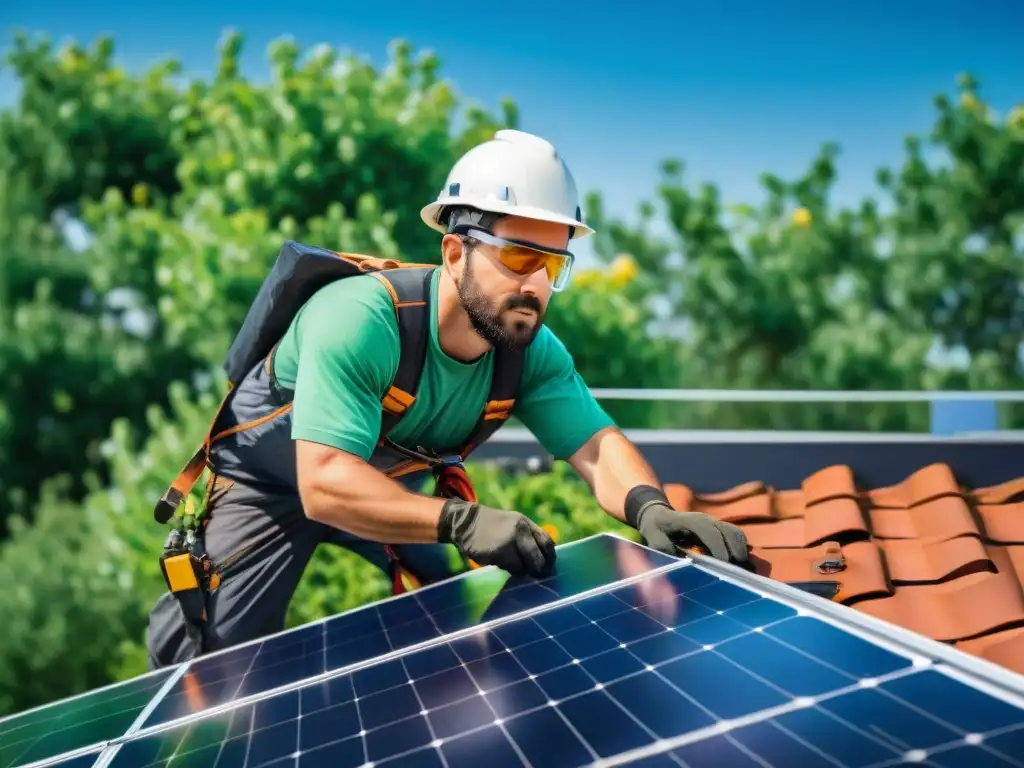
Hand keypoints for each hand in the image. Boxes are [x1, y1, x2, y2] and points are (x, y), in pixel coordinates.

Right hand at [438, 500, 555, 576]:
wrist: (465, 522)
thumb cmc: (492, 526)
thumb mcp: (513, 523)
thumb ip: (528, 536)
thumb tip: (544, 558)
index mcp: (525, 523)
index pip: (546, 542)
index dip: (550, 556)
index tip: (550, 566)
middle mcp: (520, 531)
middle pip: (538, 558)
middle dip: (540, 570)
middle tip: (538, 576)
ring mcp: (509, 542)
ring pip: (523, 566)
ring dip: (520, 569)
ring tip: (511, 563)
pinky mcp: (498, 553)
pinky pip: (509, 568)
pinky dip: (508, 568)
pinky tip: (499, 562)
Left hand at [636, 503, 748, 563]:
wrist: (658, 515)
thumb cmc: (655, 527)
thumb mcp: (651, 535)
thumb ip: (661, 545)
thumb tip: (675, 557)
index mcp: (691, 521)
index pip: (710, 532)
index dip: (718, 548)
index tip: (723, 565)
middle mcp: (707, 520)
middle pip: (729, 532)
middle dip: (735, 552)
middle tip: (737, 573)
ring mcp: (715, 523)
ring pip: (736, 534)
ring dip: (740, 551)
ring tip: (740, 571)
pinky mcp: (719, 529)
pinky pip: (735, 537)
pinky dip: (740, 550)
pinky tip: (738, 566)